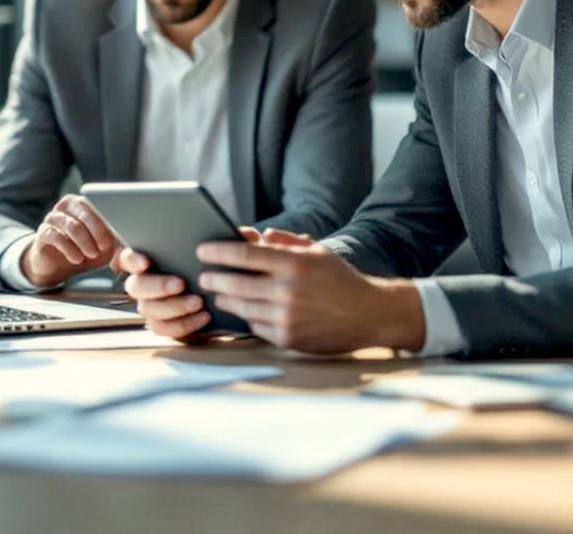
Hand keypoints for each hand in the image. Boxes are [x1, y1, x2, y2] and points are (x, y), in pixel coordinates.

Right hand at [20, 195, 118, 287]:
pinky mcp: (43, 233)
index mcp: (85, 202)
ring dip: (84, 241)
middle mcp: (67, 205)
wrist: (59, 267)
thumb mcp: (107, 249)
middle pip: (84, 210)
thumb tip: (137, 257)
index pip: (98, 202)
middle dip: (97, 230)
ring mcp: (53, 217)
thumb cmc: (87, 251)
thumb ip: (121, 248)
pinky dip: (69, 249)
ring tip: (91, 254)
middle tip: (104, 247)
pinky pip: (55, 236)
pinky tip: (76, 259)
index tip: (116, 235)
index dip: (108, 218)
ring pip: (71, 224)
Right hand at [118, 226, 262, 340]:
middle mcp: (146, 283)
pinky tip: (203, 317)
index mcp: (149, 259)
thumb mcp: (226, 250)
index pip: (129, 257)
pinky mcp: (167, 324)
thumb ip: (233, 240)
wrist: (227, 295)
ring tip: (197, 302)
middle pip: (135, 287)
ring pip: (149, 311)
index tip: (146, 261)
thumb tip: (248, 235)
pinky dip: (184, 325)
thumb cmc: (217, 267)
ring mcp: (154, 305)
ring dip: (173, 307)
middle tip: (179, 283)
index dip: (133, 259)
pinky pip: (166, 330)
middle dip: (156, 286)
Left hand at [196, 228, 425, 353]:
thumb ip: (285, 242)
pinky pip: (256, 326)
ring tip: (218, 293)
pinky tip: (242, 311)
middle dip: (214, 278)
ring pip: (241, 307)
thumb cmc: (341, 279)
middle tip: (203, 275)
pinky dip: (247, 318)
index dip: (218, 251)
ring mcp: (287, 317)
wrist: (370, 314)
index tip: (202, 250)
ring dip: (225, 299)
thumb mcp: (317, 252)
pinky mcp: (288, 338)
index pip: (244, 255)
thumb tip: (257, 235)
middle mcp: (288, 290)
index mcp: (294, 264)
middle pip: (235, 283)